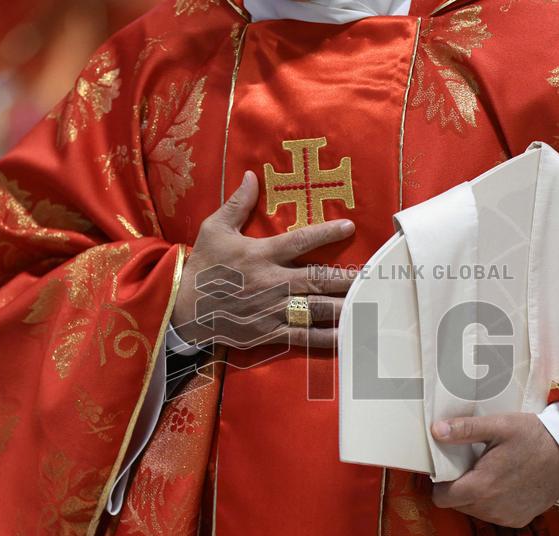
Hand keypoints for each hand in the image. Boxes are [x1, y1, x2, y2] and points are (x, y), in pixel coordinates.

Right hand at [171, 171, 355, 348]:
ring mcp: (272, 310)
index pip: (300, 241)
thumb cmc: (202, 267)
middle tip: (375, 276)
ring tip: (370, 305)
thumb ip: (238, 204)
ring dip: (345, 307)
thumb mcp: (214, 230)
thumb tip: (251, 175)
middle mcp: (272, 282)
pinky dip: (327, 337)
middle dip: (348, 278)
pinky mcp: (269, 333)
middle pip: (318, 279)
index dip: (327, 233)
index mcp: (261, 254)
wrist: (182, 309)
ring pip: (317, 309)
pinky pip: (304, 336)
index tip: (350, 228)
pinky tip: (348, 337)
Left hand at [430, 413, 558, 527]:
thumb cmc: (533, 436)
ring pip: (475, 511)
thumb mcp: (499, 425)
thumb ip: (465, 429)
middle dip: (459, 488)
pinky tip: (505, 483)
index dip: (440, 484)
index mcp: (481, 487)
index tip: (448, 469)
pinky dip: (493, 503)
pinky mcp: (520, 520)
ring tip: (490, 472)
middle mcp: (491, 509)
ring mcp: (507, 518)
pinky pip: (494, 515)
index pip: (441, 499)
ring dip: (476, 496)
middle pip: (457, 505)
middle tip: (472, 466)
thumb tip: (436, 431)